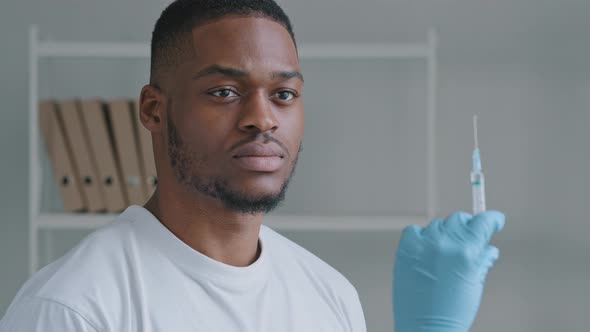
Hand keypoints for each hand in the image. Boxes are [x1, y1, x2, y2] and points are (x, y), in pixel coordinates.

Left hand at [392, 211, 505, 331]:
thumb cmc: (451, 312)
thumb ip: (482, 260)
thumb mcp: (474, 285)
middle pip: (459, 218)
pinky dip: (421, 236)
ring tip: (445, 252)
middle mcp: (444, 244)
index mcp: (466, 252)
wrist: (424, 328)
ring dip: (445, 233)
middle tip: (468, 238)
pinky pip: (414, 230)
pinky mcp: (405, 249)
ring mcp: (422, 245)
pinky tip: (426, 250)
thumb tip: (488, 247)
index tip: (494, 221)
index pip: (483, 222)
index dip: (492, 220)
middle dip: (467, 226)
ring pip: (437, 224)